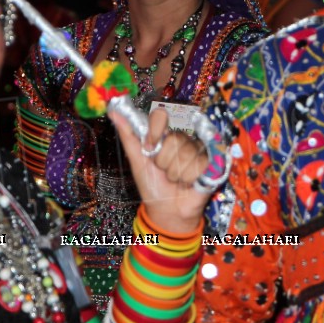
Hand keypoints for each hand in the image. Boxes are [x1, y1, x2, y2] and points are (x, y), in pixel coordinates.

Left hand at [112, 107, 212, 235]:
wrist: (167, 211)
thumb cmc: (152, 185)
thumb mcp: (136, 160)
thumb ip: (127, 135)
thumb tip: (113, 111)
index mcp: (162, 135)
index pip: (159, 116)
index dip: (154, 133)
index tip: (150, 148)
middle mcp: (181, 139)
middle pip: (174, 139)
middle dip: (164, 161)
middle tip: (163, 171)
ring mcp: (196, 150)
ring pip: (186, 154)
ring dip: (176, 173)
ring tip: (176, 180)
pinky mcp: (210, 162)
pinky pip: (199, 165)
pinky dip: (189, 179)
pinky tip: (188, 183)